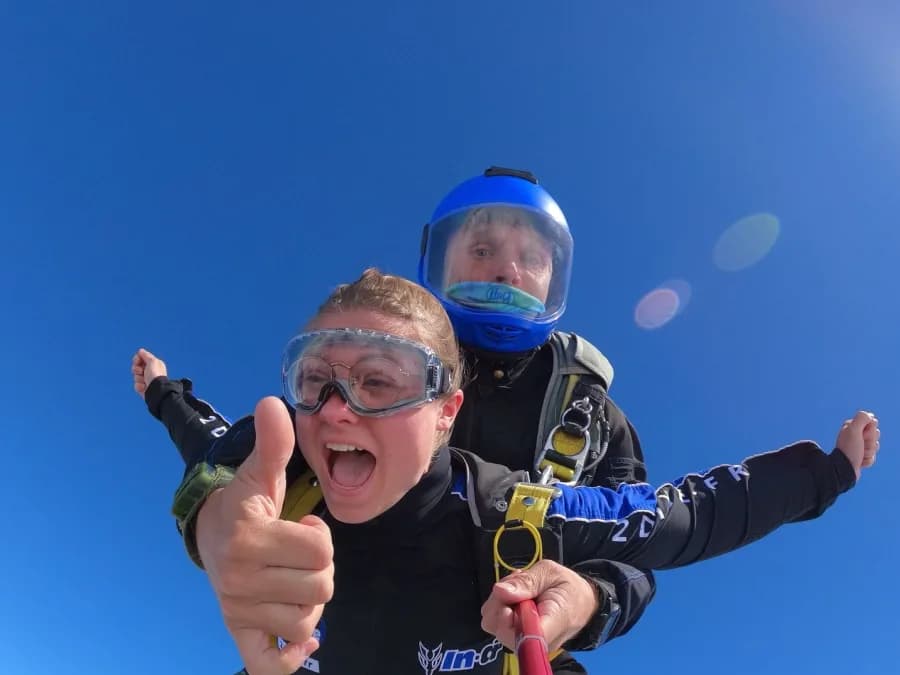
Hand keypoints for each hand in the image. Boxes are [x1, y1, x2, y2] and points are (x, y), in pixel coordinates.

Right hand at [131, 348, 167, 398]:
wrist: (156, 390)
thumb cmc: (155, 375)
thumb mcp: (152, 362)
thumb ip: (146, 355)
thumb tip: (140, 351)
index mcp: (154, 364)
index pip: (141, 358)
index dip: (137, 359)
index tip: (137, 361)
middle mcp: (150, 371)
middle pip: (136, 367)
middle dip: (136, 369)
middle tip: (141, 371)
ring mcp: (146, 380)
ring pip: (135, 376)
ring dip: (138, 378)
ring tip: (145, 381)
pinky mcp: (143, 388)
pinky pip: (136, 385)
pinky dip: (139, 386)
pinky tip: (144, 387)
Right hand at [196, 397, 333, 674]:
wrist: (209, 534)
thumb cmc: (247, 503)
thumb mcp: (262, 474)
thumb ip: (274, 443)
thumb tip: (272, 402)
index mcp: (248, 538)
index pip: (321, 549)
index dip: (321, 536)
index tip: (303, 526)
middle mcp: (238, 579)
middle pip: (322, 589)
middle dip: (320, 569)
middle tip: (299, 555)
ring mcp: (237, 610)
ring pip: (307, 623)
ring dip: (310, 603)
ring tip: (293, 580)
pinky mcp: (237, 633)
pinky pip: (269, 666)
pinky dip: (289, 658)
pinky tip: (301, 642)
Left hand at [481, 559, 598, 653]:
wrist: (582, 601)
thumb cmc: (569, 587)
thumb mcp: (551, 573)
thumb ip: (527, 582)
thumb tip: (500, 590)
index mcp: (551, 624)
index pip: (521, 637)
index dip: (506, 622)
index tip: (509, 605)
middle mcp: (536, 640)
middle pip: (499, 628)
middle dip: (500, 601)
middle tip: (519, 584)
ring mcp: (525, 640)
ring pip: (494, 622)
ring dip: (500, 600)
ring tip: (521, 588)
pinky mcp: (516, 636)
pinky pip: (497, 621)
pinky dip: (501, 603)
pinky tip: (517, 594)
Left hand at [836, 410, 879, 479]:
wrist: (844, 469)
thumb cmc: (848, 449)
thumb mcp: (853, 430)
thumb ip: (861, 419)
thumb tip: (870, 416)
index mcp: (851, 426)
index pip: (872, 422)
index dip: (870, 430)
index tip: (861, 435)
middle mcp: (854, 435)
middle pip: (875, 434)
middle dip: (871, 442)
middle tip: (860, 446)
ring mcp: (858, 446)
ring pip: (875, 446)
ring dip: (869, 452)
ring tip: (859, 455)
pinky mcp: (860, 456)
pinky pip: (872, 457)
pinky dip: (867, 460)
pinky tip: (859, 462)